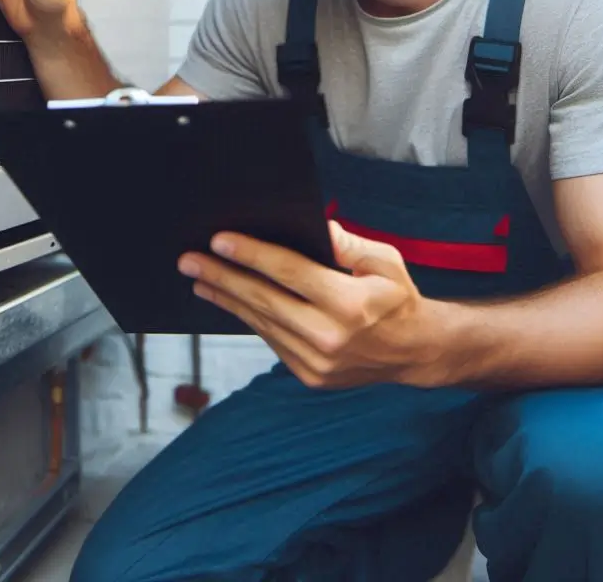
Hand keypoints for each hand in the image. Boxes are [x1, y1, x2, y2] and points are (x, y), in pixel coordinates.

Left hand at [178, 222, 445, 388]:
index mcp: (350, 304)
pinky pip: (270, 340)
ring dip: (227, 299)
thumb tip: (314, 226)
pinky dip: (248, 318)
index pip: (289, 273)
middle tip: (188, 261)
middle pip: (264, 300)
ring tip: (198, 280)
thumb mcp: (384, 260)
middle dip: (222, 277)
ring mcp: (317, 362)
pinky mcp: (308, 375)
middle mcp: (329, 337)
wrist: (414, 351)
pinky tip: (229, 301)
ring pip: (261, 323)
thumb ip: (348, 243)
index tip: (218, 241)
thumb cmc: (397, 297)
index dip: (251, 255)